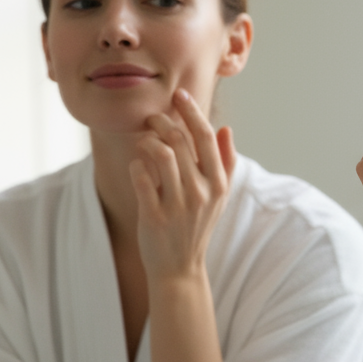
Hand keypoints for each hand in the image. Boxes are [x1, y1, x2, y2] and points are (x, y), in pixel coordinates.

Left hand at [130, 88, 237, 281]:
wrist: (180, 267)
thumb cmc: (198, 225)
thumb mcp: (219, 196)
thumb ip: (225, 161)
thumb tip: (226, 129)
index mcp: (219, 183)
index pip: (206, 136)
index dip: (191, 111)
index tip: (179, 94)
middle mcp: (201, 192)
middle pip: (180, 141)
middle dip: (162, 122)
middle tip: (152, 118)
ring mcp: (178, 205)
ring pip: (160, 154)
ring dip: (147, 140)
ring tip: (143, 140)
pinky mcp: (154, 216)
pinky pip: (140, 177)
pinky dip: (135, 165)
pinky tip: (136, 166)